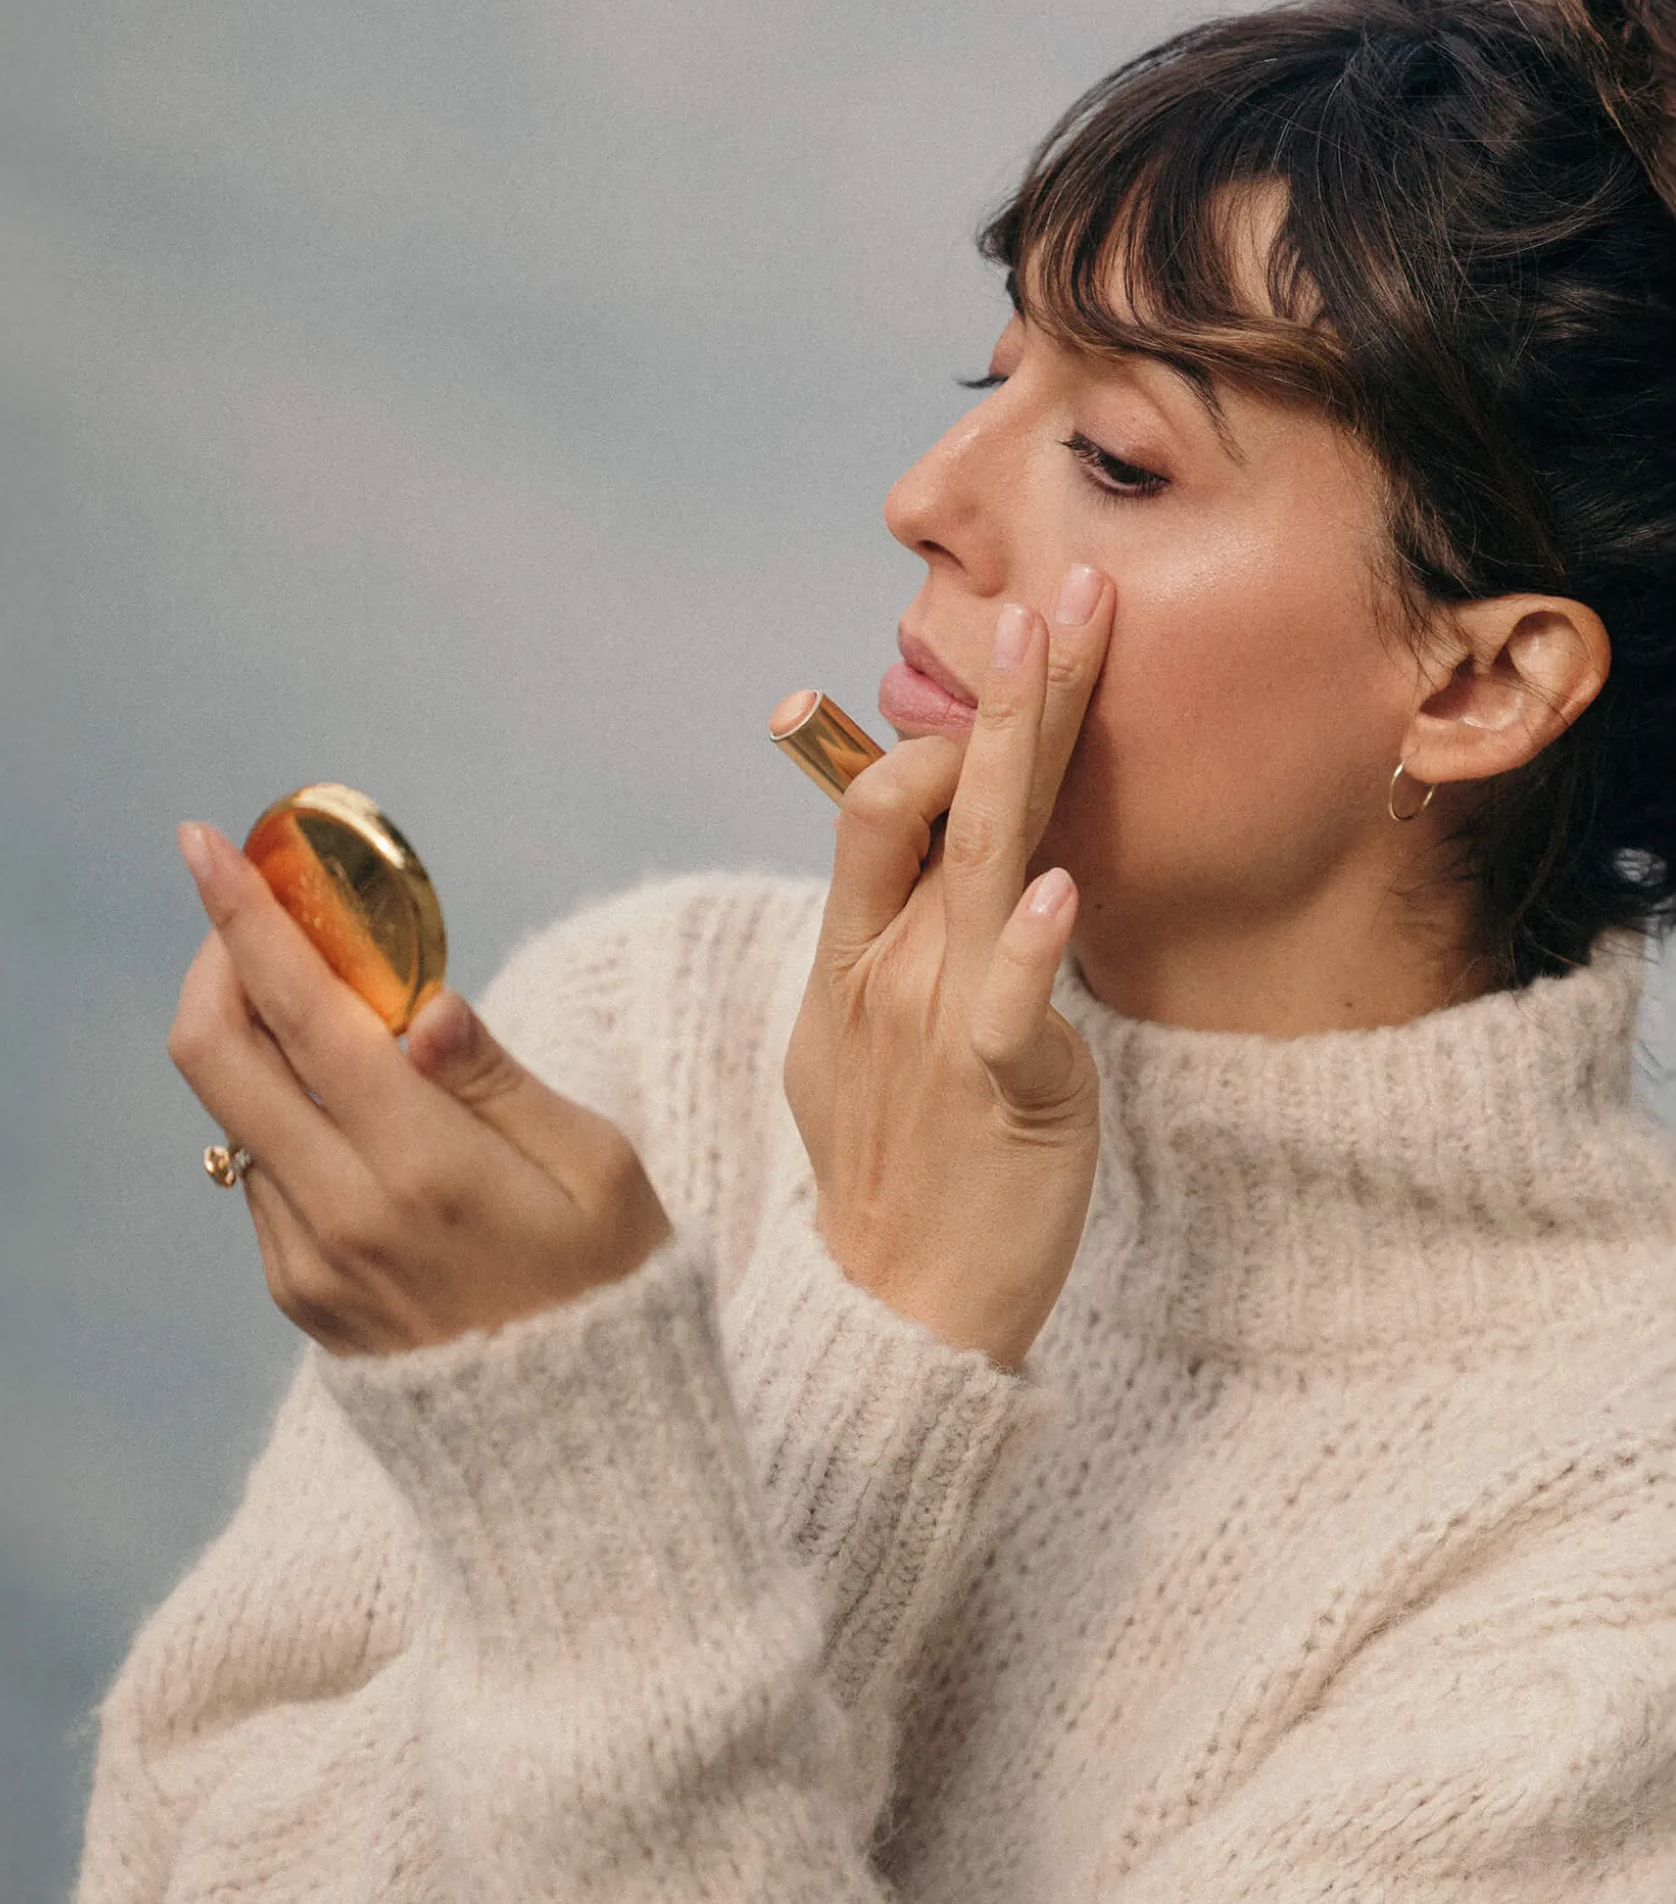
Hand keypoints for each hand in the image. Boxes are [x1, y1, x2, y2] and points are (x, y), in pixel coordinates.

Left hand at [168, 825, 673, 1355]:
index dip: (244, 917)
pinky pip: (264, 1180)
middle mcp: (338, 1216)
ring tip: (344, 1027)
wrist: (580, 1453)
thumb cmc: (614, 1289)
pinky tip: (363, 1123)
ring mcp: (306, 1266)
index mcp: (421, 1169)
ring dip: (263, 1046)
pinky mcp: (300, 1301)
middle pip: (214, 1055)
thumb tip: (419, 1004)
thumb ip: (494, 1078)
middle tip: (259, 919)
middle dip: (219, 962)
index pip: (299, 1014)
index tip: (204, 845)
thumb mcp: (594, 1168)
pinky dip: (292, 1120)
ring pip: (237, 1116)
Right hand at [782, 566, 1113, 1370]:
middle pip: (930, 798)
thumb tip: (925, 880)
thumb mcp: (851, 1048)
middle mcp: (885, 969)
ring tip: (1063, 650)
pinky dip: (1030, 945)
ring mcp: (933, 1023)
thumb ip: (885, 953)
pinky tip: (1060, 889)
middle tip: (1053, 600)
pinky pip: (1008, 1003)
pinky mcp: (998, 1089)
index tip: (1016, 662)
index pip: (880, 806)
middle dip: (1001, 693)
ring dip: (1021, 747)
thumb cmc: (893, 1177)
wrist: (894, 1313)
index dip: (942, 725)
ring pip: (978, 861)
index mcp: (849, 956)